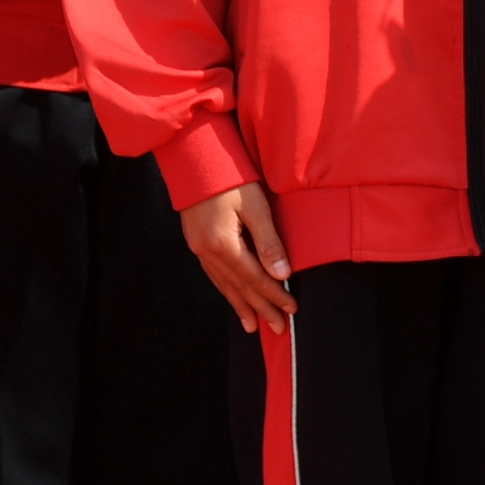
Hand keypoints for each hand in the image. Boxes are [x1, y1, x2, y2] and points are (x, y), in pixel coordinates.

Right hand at [179, 183, 294, 332]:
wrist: (193, 155)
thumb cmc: (229, 176)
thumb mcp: (254, 206)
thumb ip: (269, 242)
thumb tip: (282, 275)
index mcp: (224, 245)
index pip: (255, 279)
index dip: (275, 296)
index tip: (292, 310)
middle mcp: (208, 252)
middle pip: (240, 288)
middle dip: (261, 309)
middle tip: (279, 329)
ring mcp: (199, 248)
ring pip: (224, 285)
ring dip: (241, 305)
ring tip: (253, 325)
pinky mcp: (196, 241)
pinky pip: (213, 275)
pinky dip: (226, 290)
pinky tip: (232, 296)